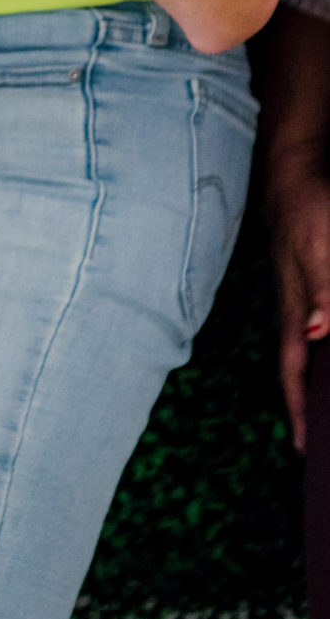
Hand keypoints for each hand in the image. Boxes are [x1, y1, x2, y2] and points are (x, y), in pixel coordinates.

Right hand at [271, 163, 329, 451]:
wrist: (294, 168)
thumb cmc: (307, 207)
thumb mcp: (322, 251)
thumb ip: (322, 294)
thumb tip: (319, 335)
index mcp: (295, 312)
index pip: (294, 373)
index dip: (298, 411)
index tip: (303, 449)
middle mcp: (295, 310)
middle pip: (300, 368)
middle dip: (308, 405)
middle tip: (320, 440)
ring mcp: (301, 295)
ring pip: (310, 349)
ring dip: (318, 379)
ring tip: (328, 408)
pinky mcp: (310, 280)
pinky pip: (319, 327)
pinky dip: (326, 350)